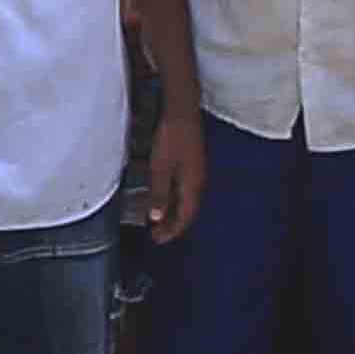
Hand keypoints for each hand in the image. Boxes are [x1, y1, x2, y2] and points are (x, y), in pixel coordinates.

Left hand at [147, 109, 206, 242]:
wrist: (182, 113)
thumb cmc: (171, 138)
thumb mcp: (160, 168)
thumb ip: (159, 193)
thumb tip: (156, 218)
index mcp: (192, 187)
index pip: (184, 217)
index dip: (172, 231)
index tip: (158, 240)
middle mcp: (198, 183)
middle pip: (187, 211)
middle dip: (172, 225)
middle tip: (157, 235)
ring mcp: (196, 174)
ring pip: (185, 201)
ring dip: (172, 213)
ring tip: (158, 222)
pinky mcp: (191, 165)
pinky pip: (184, 190)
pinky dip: (173, 200)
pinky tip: (163, 199)